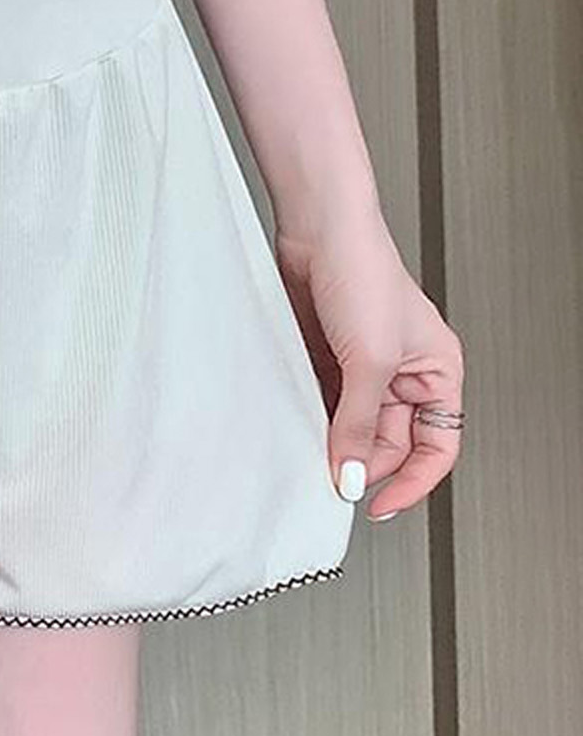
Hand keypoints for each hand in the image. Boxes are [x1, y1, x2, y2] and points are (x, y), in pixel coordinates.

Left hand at [274, 215, 464, 521]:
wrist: (318, 229)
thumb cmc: (362, 273)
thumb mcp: (369, 360)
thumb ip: (359, 423)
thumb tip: (350, 476)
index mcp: (438, 372)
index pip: (437, 447)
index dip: (411, 481)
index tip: (376, 506)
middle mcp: (404, 371)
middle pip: (390, 441)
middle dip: (362, 462)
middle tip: (330, 479)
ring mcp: (363, 364)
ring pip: (353, 424)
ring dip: (333, 442)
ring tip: (309, 453)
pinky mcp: (327, 355)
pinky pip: (324, 402)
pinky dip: (312, 418)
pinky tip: (296, 427)